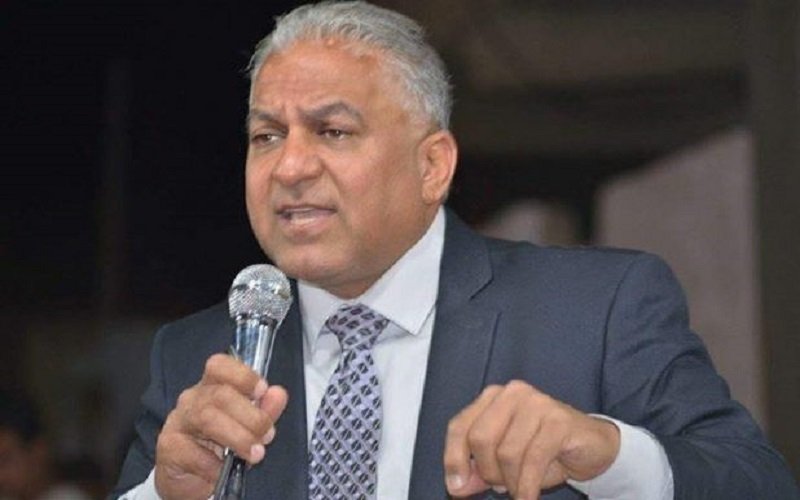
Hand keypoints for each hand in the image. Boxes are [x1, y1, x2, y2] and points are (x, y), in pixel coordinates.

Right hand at [154, 354, 288, 499]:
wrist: (189, 478)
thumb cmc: (220, 445)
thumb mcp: (247, 426)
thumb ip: (264, 409)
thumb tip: (278, 394)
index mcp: (212, 386)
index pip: (219, 366)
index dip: (242, 375)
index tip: (262, 390)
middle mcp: (192, 399)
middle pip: (220, 394)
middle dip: (251, 416)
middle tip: (267, 435)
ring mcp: (178, 422)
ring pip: (207, 418)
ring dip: (238, 437)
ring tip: (255, 453)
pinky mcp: (168, 448)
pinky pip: (193, 453)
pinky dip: (215, 464)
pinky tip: (225, 470)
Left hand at [443, 380, 618, 499]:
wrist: (592, 447)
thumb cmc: (545, 451)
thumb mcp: (505, 462)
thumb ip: (478, 471)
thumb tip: (457, 486)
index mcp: (492, 398)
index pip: (459, 426)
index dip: (453, 459)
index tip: (456, 487)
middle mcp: (512, 394)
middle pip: (480, 439)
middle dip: (488, 472)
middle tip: (502, 487)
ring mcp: (537, 403)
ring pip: (506, 453)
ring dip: (512, 482)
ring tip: (521, 489)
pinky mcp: (559, 420)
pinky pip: (533, 460)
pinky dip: (527, 487)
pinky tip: (528, 498)